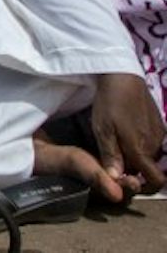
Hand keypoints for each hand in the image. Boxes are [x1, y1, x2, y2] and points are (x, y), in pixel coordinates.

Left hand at [92, 73, 166, 198]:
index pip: (155, 181)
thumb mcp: (103, 130)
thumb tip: (115, 180)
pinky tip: (128, 132)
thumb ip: (111, 156)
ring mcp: (160, 135)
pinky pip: (154, 143)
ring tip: (119, 144)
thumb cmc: (109, 104)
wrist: (124, 77)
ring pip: (151, 156)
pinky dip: (143, 144)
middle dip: (136, 170)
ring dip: (139, 156)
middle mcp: (155, 146)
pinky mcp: (160, 125)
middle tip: (116, 161)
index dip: (144, 186)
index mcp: (141, 151)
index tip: (128, 182)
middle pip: (150, 169)